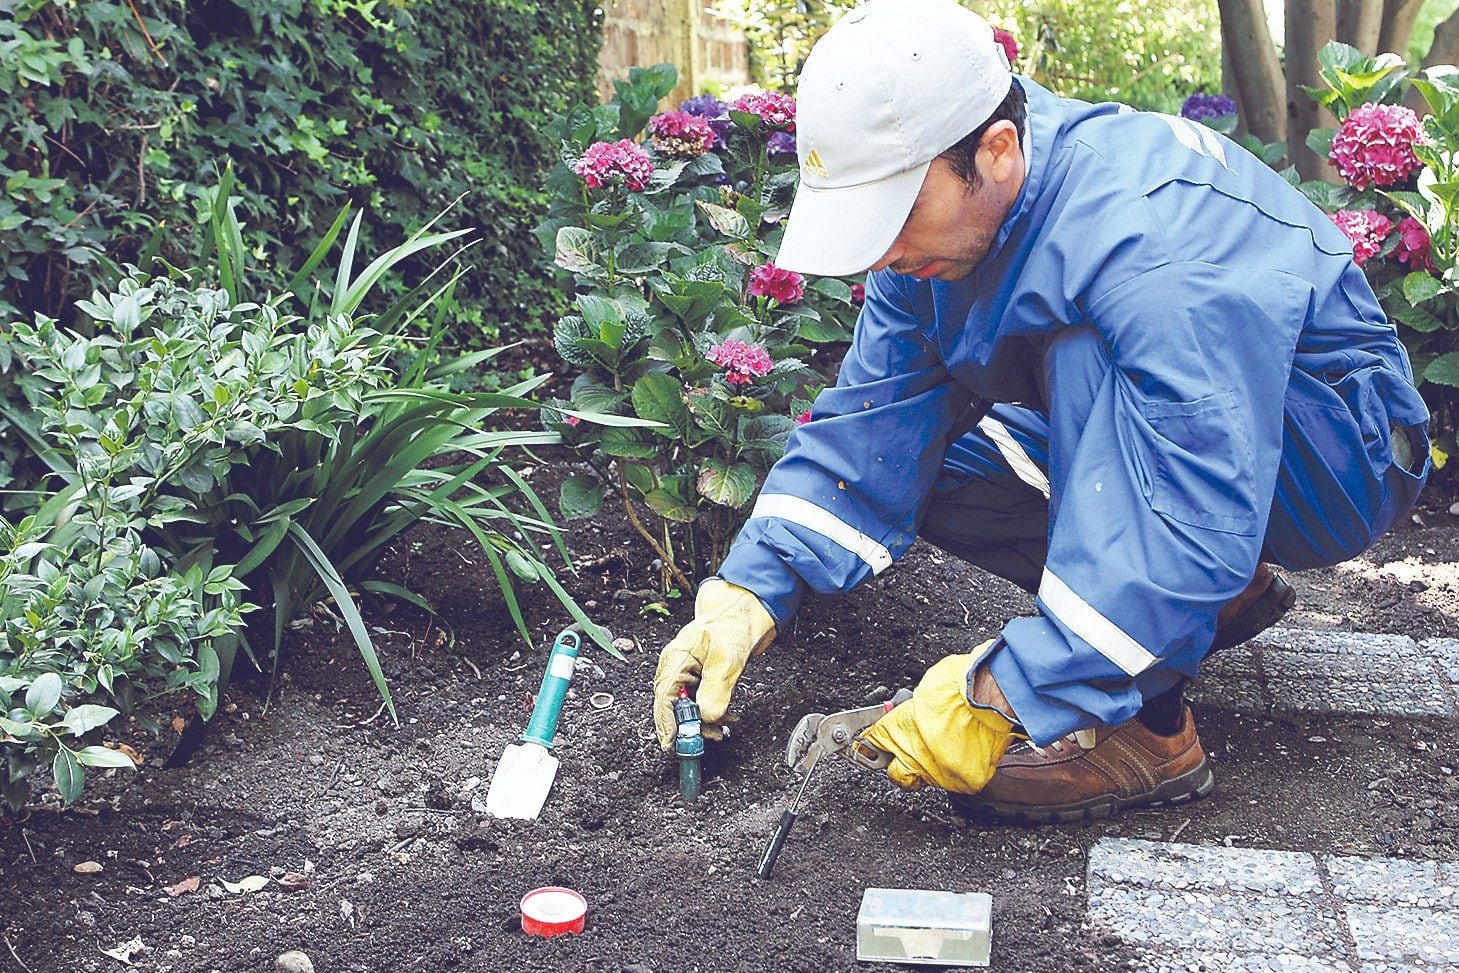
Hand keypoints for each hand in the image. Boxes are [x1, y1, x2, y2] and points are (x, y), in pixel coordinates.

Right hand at [653, 579, 775, 749]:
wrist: (749, 608)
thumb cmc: (734, 622)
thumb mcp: (727, 659)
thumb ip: (716, 690)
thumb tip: (707, 717)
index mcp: (675, 660)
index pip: (664, 700)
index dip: (667, 725)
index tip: (674, 745)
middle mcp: (677, 667)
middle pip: (673, 707)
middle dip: (689, 727)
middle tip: (708, 739)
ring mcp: (689, 672)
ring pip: (687, 707)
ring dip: (703, 722)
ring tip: (722, 729)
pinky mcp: (702, 676)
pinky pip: (700, 701)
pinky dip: (711, 713)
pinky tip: (726, 717)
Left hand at [860, 640, 1015, 794]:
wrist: (995, 697)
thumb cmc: (963, 685)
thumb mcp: (927, 686)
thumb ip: (915, 706)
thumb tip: (915, 711)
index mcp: (900, 729)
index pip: (875, 743)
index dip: (877, 742)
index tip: (877, 744)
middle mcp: (916, 756)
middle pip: (896, 773)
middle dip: (901, 764)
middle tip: (915, 751)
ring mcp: (941, 772)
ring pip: (929, 779)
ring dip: (935, 765)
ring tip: (952, 743)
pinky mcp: (966, 782)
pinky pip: (959, 780)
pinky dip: (964, 768)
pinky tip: (970, 749)